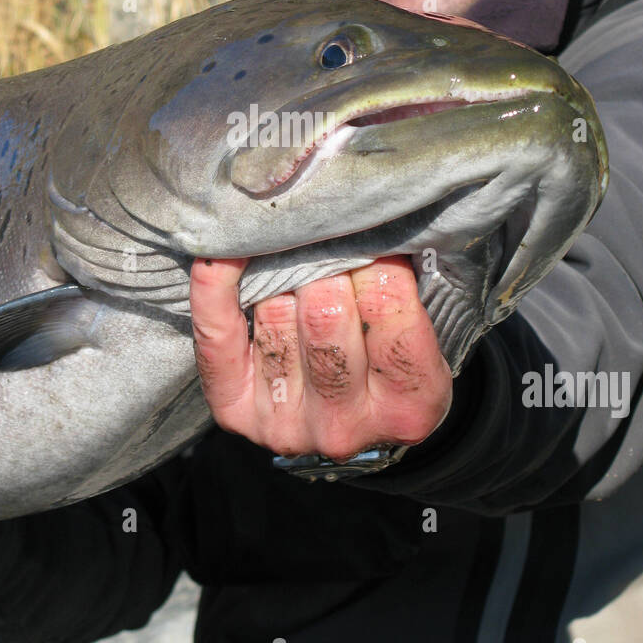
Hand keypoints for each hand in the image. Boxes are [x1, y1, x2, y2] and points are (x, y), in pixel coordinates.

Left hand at [190, 254, 451, 460]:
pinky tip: (226, 252)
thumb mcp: (427, 331)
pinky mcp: (234, 409)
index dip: (378, 261)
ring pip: (273, 313)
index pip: (389, 311)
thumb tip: (372, 217)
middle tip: (327, 238)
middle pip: (324, 313)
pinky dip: (216, 285)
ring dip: (279, 270)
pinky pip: (216, 334)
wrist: (353, 423)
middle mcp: (344, 425)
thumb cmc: (391, 357)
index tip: (373, 237)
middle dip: (325, 262)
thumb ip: (405, 285)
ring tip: (291, 248)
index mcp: (408, 405)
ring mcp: (284, 423)